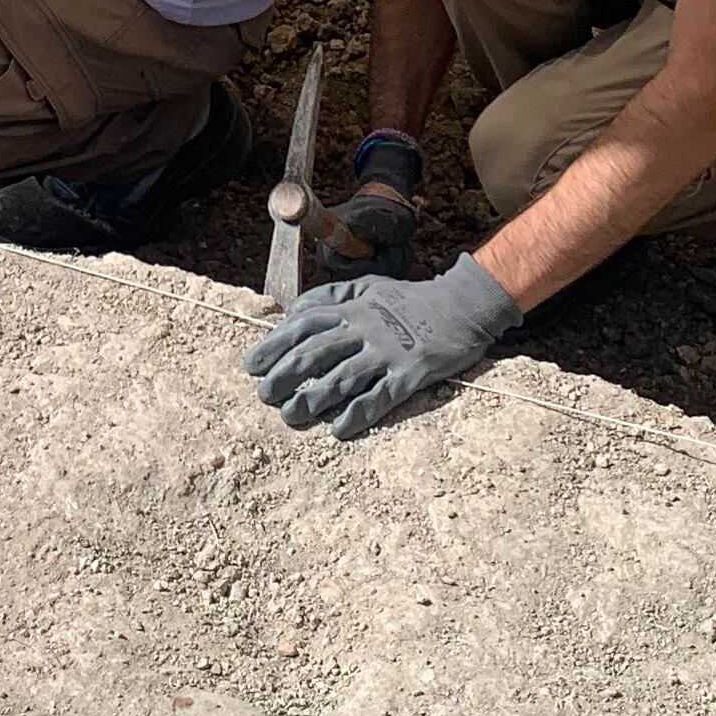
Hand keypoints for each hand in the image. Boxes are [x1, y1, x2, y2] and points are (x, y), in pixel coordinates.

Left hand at [244, 253, 517, 440]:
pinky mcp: (411, 373)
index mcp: (353, 307)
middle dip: (286, 375)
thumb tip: (293, 312)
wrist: (463, 306)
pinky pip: (379, 397)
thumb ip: (332, 296)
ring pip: (342, 377)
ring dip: (313, 398)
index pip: (304, 324)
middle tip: (264, 395)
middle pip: (316, 352)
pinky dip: (357, 414)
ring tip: (291, 415)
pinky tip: (339, 430)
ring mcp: (388, 351)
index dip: (275, 344)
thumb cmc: (410, 299)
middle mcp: (365, 327)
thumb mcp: (369, 286)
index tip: (252, 365)